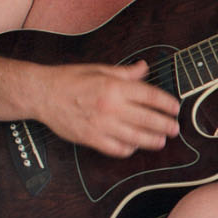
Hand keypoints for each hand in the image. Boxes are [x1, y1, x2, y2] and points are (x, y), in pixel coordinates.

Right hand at [35, 59, 181, 157]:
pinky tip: (134, 146)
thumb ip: (124, 72)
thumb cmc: (69, 80)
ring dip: (152, 140)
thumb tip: (144, 68)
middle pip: (147, 118)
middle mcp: (110, 106)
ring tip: (161, 140)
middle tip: (175, 128)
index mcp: (113, 86)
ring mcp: (101, 125)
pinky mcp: (91, 139)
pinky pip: (116, 149)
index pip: (149, 96)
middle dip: (165, 124)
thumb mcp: (99, 69)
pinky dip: (128, 149)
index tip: (175, 107)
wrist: (42, 94)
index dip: (166, 103)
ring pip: (135, 137)